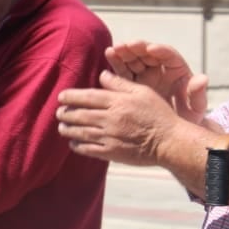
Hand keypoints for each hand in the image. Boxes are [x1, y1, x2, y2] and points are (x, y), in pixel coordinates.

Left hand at [56, 71, 191, 165]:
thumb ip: (120, 84)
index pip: (87, 97)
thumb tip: (102, 75)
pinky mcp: (112, 152)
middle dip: (66, 113)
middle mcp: (110, 119)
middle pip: (80, 114)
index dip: (71, 97)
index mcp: (117, 102)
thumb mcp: (142, 92)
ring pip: (81, 132)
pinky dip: (78, 145)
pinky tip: (73, 142)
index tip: (61, 97)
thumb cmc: (159, 114)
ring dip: (68, 129)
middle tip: (59, 112)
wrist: (170, 142)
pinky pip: (89, 149)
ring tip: (61, 126)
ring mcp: (110, 137)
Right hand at [106, 41, 208, 124]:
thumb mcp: (195, 108)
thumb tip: (202, 79)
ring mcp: (145, 75)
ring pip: (134, 59)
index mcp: (176, 70)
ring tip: (114, 49)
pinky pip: (124, 71)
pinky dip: (116, 63)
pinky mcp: (132, 83)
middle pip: (148, 54)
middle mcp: (159, 69)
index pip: (168, 55)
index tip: (150, 48)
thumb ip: (197, 94)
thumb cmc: (187, 118)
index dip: (159, 50)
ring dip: (124, 53)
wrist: (173, 133)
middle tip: (126, 46)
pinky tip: (109, 56)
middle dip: (137, 48)